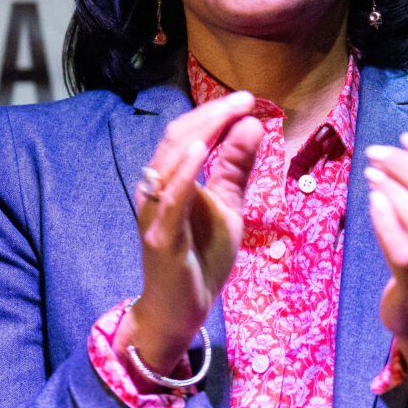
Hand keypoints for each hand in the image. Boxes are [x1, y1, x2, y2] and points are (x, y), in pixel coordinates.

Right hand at [120, 92, 262, 382]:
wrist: (179, 309)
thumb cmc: (200, 257)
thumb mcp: (228, 207)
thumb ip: (235, 169)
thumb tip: (252, 125)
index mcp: (169, 179)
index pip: (187, 134)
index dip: (214, 113)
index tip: (247, 98)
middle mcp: (155, 189)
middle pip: (177, 139)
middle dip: (212, 115)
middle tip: (244, 98)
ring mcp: (155, 212)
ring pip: (170, 161)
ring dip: (201, 133)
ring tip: (228, 113)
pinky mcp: (161, 236)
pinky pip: (170, 199)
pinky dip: (184, 173)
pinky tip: (201, 151)